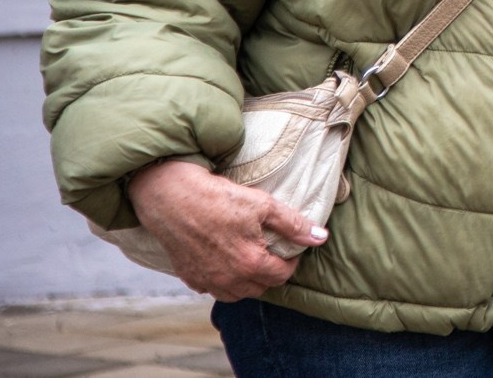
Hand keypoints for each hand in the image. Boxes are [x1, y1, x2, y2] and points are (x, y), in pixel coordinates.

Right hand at [126, 158, 324, 300]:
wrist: (171, 198)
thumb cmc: (219, 198)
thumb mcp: (264, 205)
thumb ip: (293, 224)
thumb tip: (320, 237)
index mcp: (250, 263)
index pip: (282, 275)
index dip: (292, 262)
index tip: (292, 249)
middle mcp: (228, 279)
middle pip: (261, 287)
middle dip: (272, 273)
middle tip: (273, 253)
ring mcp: (207, 281)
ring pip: (237, 294)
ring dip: (249, 282)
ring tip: (252, 260)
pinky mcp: (190, 278)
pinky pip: (214, 289)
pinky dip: (224, 282)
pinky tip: (226, 263)